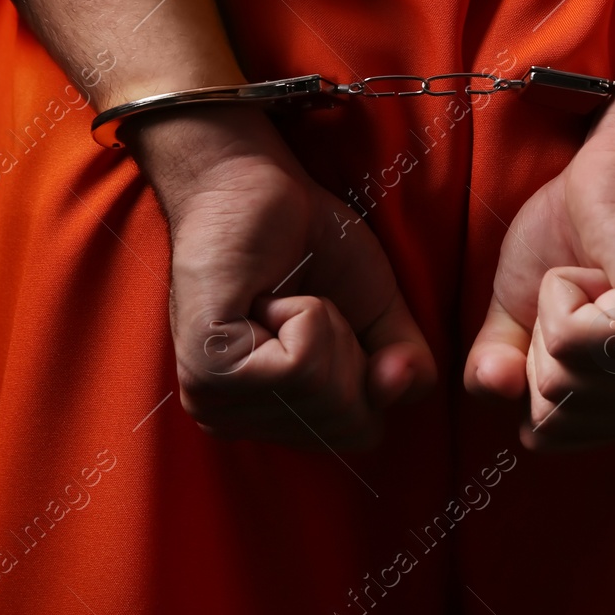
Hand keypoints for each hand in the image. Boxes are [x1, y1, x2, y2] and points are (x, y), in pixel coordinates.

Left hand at [128, 105, 436, 450]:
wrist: (255, 184)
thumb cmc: (311, 244)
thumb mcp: (379, 313)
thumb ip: (405, 368)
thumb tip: (398, 388)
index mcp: (269, 419)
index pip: (362, 431)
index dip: (368, 366)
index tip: (325, 314)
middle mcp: (233, 423)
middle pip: (347, 421)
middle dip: (348, 346)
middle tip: (303, 302)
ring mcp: (215, 401)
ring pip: (325, 395)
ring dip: (323, 325)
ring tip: (281, 297)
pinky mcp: (210, 368)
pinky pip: (301, 365)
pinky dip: (305, 314)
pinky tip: (264, 296)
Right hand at [463, 95, 614, 449]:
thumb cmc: (577, 230)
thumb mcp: (521, 313)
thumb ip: (499, 369)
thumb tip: (496, 388)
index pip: (547, 436)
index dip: (532, 368)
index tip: (574, 314)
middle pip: (551, 418)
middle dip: (543, 341)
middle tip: (588, 289)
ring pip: (559, 384)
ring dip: (556, 313)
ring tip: (599, 277)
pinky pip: (569, 342)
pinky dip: (562, 292)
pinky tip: (604, 269)